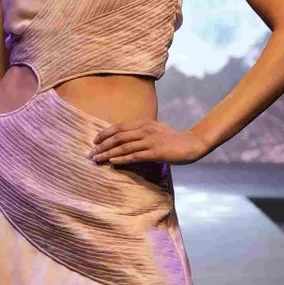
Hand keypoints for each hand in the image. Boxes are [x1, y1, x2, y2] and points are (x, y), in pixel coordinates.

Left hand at [89, 119, 204, 169]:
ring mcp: (150, 141)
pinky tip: (112, 162)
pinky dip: (122, 158)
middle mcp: (145, 129)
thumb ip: (142, 131)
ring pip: (123, 146)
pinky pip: (135, 155)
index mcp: (144, 122)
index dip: (105, 133)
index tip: (94, 141)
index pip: (119, 127)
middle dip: (102, 145)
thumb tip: (127, 136)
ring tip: (97, 158)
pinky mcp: (155, 152)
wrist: (191, 143)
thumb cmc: (173, 138)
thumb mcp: (156, 129)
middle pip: (118, 136)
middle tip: (91, 153)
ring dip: (108, 153)